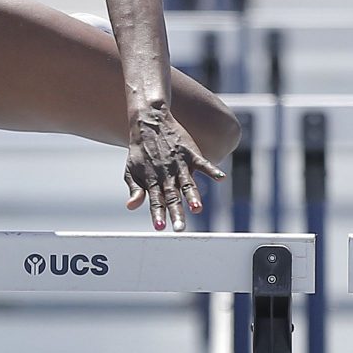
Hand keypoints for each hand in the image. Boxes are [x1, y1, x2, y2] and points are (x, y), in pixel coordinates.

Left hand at [122, 105, 226, 231]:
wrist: (149, 123)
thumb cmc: (140, 151)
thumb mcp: (132, 170)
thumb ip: (135, 189)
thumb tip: (131, 206)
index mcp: (152, 181)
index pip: (155, 201)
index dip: (158, 214)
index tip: (159, 228)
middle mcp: (166, 175)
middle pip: (172, 197)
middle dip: (176, 213)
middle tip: (179, 229)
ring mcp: (179, 164)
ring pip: (188, 183)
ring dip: (192, 196)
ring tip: (197, 208)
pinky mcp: (190, 153)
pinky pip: (203, 163)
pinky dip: (212, 170)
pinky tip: (221, 178)